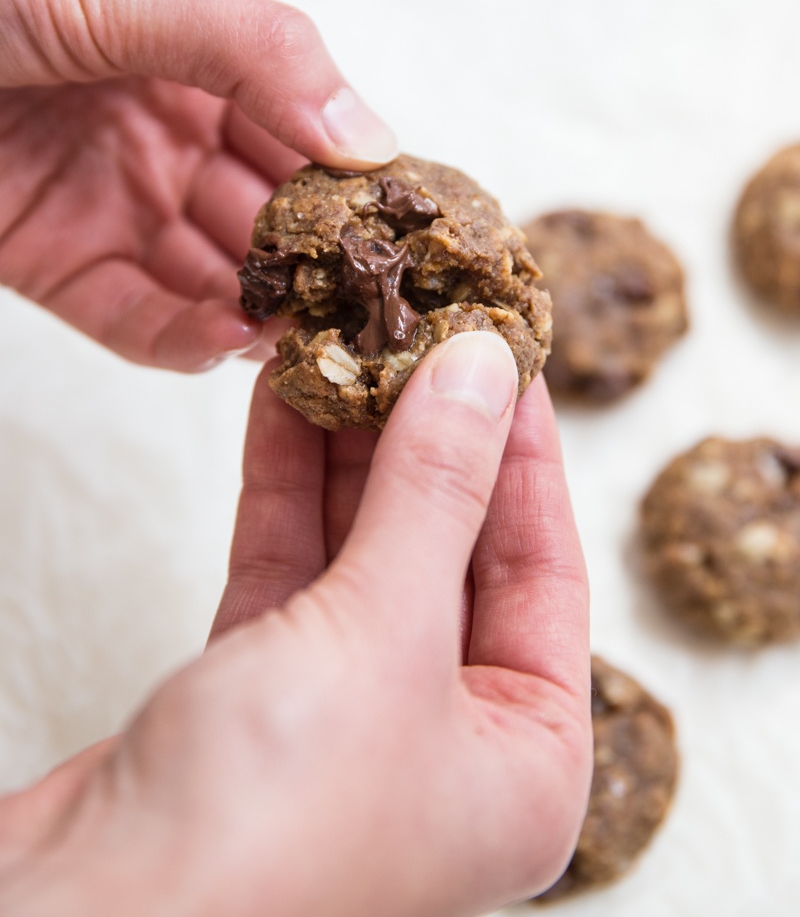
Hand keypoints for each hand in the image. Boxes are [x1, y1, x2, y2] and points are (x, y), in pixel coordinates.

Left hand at [0, 0, 396, 369]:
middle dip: (314, 261)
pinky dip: (180, 338)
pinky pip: (131, 317)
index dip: (352, 180)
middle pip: (262, 217)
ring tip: (306, 336)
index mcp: (192, 63)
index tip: (404, 229)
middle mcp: (159, 138)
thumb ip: (256, 53)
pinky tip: (227, 342)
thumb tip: (372, 137)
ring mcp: (107, 206)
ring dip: (258, 312)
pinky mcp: (48, 265)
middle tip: (366, 305)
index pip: (299, 133)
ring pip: (207, 279)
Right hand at [0, 333, 590, 915]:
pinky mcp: (258, 695)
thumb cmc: (268, 827)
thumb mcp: (387, 632)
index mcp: (526, 760)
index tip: (505, 352)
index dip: (523, 450)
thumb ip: (438, 491)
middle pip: (450, 551)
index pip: (544, 568)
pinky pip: (291, 567)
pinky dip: (288, 485)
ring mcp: (349, 717)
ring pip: (363, 549)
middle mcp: (446, 742)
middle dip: (426, 435)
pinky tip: (284, 402)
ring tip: (346, 345)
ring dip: (350, 446)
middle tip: (418, 331)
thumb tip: (485, 369)